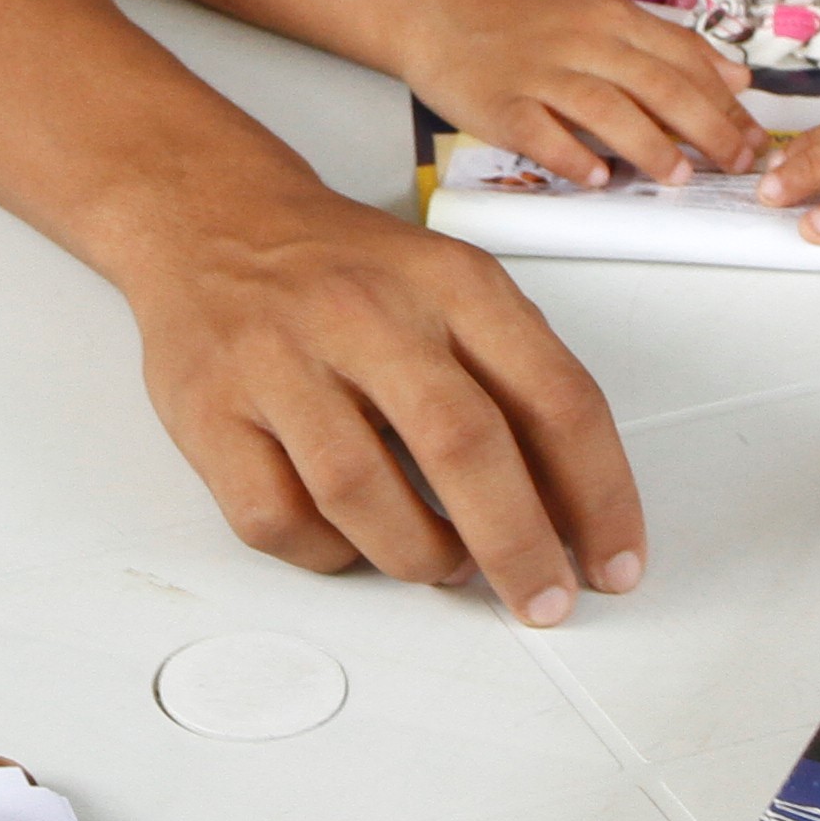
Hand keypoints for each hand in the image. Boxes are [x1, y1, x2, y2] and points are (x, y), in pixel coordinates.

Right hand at [107, 182, 647, 621]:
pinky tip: (351, 538)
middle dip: (519, 547)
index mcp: (449, 281)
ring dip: (421, 557)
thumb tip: (574, 508)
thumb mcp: (450, 287)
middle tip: (543, 600)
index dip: (600, 495)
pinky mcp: (207, 411)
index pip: (555, 395)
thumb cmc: (344, 272)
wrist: (211, 219)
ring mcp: (277, 361)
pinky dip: (327, 553)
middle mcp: (363, 313)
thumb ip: (514, 378)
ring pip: (361, 496)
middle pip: (463, 446)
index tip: (612, 562)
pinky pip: (277, 519)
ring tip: (444, 563)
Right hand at [396, 0, 764, 186]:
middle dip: (706, 128)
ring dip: (648, 146)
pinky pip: (541, 134)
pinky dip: (572, 157)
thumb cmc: (526, 21)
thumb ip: (669, 45)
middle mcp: (581, 41)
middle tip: (734, 164)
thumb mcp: (603, 16)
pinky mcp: (500, 104)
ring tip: (677, 177)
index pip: (684, 59)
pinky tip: (596, 178)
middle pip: (657, 85)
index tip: (754, 138)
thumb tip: (736, 78)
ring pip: (606, 108)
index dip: (725, 102)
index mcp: (612, 18)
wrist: (441, 9)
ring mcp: (539, 73)